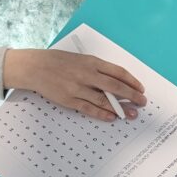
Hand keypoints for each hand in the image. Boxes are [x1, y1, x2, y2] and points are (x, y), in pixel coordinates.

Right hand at [4, 48, 146, 120]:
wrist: (34, 67)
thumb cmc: (58, 61)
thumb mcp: (80, 59)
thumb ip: (97, 69)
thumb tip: (116, 82)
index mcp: (91, 62)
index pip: (118, 72)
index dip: (132, 81)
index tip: (141, 88)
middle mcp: (87, 74)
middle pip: (115, 87)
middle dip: (132, 96)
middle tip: (142, 103)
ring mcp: (78, 88)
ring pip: (104, 100)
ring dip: (120, 108)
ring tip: (131, 114)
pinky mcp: (69, 100)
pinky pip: (89, 108)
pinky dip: (102, 114)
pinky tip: (112, 117)